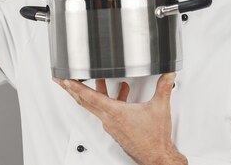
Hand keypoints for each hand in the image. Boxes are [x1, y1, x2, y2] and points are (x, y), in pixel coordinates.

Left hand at [55, 73, 187, 164]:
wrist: (156, 157)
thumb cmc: (154, 139)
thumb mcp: (159, 108)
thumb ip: (164, 87)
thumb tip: (168, 74)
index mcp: (115, 113)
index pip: (89, 97)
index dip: (76, 87)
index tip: (65, 80)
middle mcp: (109, 120)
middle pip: (85, 101)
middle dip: (73, 89)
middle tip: (62, 80)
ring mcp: (111, 125)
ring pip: (96, 106)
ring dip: (94, 92)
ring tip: (97, 79)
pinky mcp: (116, 128)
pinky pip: (106, 111)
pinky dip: (109, 100)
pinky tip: (121, 93)